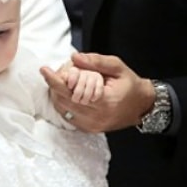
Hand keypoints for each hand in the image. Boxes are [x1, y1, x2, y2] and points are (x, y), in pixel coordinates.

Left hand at [40, 52, 154, 132]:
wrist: (142, 105)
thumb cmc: (129, 83)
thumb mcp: (116, 66)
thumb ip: (95, 61)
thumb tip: (73, 57)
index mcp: (105, 101)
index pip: (73, 92)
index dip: (56, 81)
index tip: (44, 69)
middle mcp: (97, 117)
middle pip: (64, 101)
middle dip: (54, 86)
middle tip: (52, 72)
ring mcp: (93, 126)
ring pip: (64, 110)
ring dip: (57, 95)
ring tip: (59, 81)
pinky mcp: (90, 129)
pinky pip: (69, 117)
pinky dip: (63, 104)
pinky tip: (65, 93)